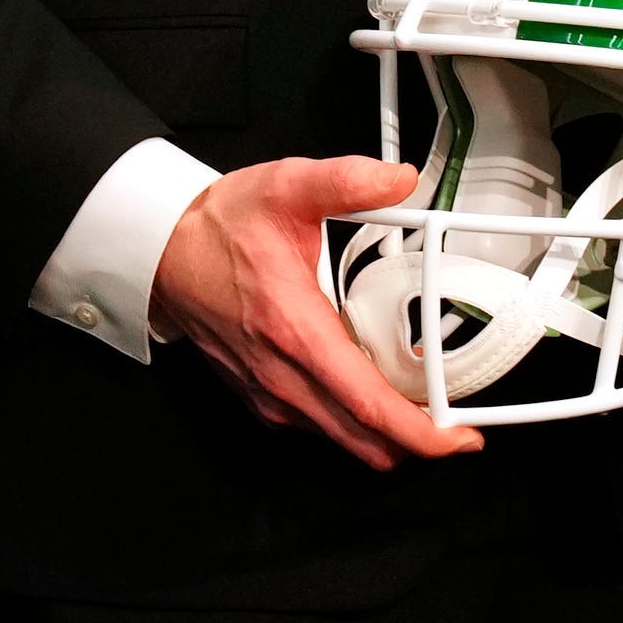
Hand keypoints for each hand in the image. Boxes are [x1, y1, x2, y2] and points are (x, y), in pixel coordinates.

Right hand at [150, 155, 482, 470]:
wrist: (161, 251)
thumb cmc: (218, 227)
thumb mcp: (285, 187)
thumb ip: (347, 180)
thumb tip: (400, 179)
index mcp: (295, 331)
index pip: (368, 405)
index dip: (422, 433)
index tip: (461, 438)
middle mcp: (282, 376)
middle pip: (364, 441)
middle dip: (417, 442)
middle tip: (456, 421)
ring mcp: (269, 394)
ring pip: (343, 440)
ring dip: (384, 432)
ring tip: (417, 398)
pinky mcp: (261, 398)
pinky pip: (320, 428)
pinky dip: (353, 422)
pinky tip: (369, 386)